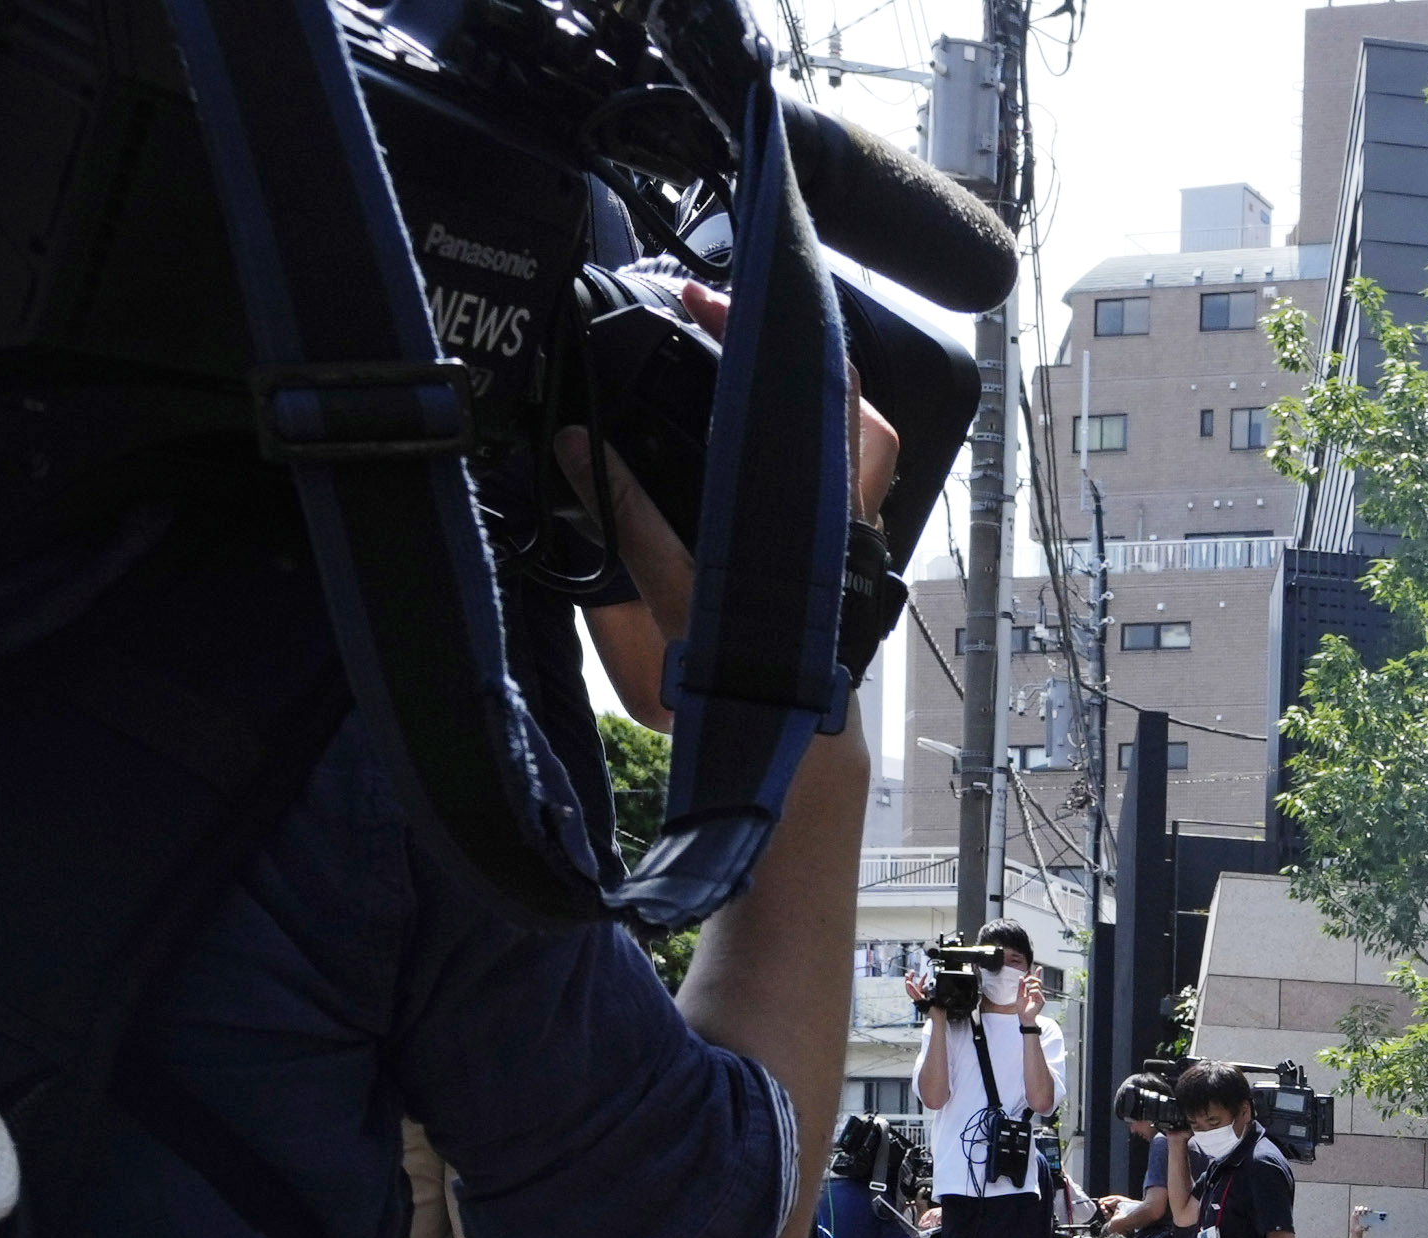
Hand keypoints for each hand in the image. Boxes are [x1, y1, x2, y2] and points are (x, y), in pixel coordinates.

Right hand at [566, 284, 903, 727]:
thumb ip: (626, 515)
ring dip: (799, 403)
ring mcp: (850, 530)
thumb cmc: (751, 679)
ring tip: (734, 374)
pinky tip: (744, 442)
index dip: (766, 334)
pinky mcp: (839, 553)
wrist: (793, 745)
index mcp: (817, 509)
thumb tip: (577, 446)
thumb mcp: (678, 593)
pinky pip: (830, 476)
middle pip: (848, 404)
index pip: (821, 390)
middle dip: (791, 357)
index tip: (704, 303)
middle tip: (722, 328)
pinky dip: (794, 447)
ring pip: (847, 439)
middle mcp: (846, 512)